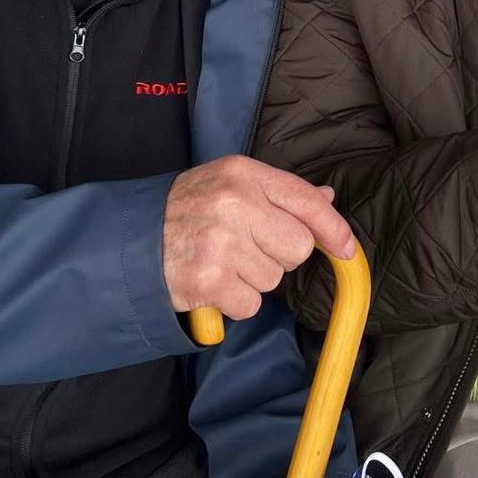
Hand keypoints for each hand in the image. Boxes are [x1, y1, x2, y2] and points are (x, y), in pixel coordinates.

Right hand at [163, 156, 354, 320]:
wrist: (130, 241)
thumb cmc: (187, 211)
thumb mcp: (230, 185)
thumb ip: (279, 193)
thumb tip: (326, 199)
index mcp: (242, 174)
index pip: (305, 200)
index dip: (333, 228)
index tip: (347, 248)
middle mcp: (233, 203)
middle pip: (297, 248)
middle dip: (277, 255)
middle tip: (243, 247)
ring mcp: (220, 243)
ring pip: (274, 279)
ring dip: (252, 279)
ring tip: (221, 262)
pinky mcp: (208, 281)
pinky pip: (251, 304)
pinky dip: (235, 302)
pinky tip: (212, 282)